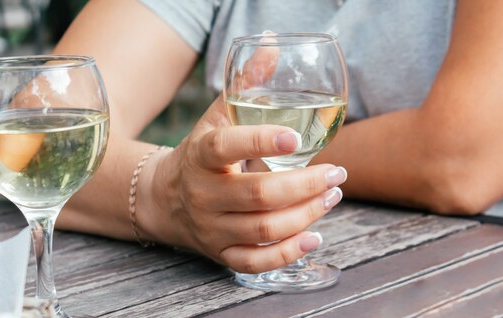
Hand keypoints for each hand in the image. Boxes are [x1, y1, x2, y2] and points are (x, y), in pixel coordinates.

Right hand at [141, 95, 346, 273]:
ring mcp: (211, 228)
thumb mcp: (216, 117)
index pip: (226, 148)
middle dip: (306, 185)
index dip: (260, 142)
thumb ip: (246, 83)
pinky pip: (256, 262)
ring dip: (306, 214)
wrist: (165, 199)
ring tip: (333, 195)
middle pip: (258, 195)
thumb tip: (272, 42)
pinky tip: (315, 236)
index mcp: (200, 156)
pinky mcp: (220, 253)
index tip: (295, 138)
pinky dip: (288, 254)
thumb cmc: (202, 154)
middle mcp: (203, 194)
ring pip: (264, 229)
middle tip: (337, 173)